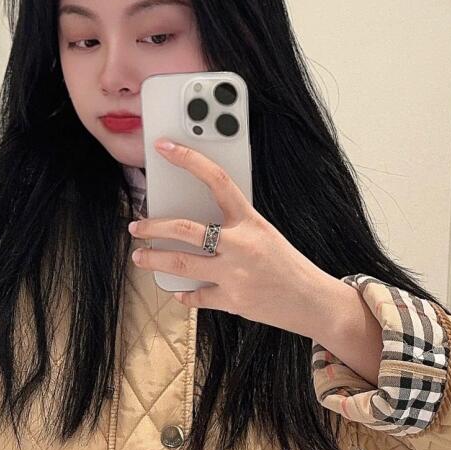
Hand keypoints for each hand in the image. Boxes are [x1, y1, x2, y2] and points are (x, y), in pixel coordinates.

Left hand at [127, 139, 334, 336]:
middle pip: (185, 229)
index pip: (216, 179)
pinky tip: (177, 292)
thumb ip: (235, 227)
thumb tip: (200, 226)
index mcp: (250, 220)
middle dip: (154, 228)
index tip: (166, 149)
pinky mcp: (232, 300)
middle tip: (137, 227)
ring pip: (182, 264)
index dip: (189, 159)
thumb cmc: (290, 266)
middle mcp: (240, 244)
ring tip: (140, 257)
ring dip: (155, 260)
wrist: (313, 301)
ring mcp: (234, 274)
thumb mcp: (265, 234)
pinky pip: (198, 296)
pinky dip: (185, 294)